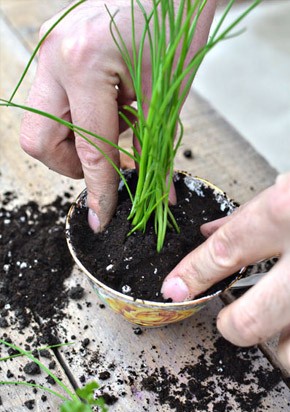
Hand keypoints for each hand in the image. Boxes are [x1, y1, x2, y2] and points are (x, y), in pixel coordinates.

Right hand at [20, 0, 215, 230]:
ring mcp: (51, 49)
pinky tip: (111, 110)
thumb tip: (154, 194)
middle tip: (106, 168)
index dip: (98, 190)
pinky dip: (80, 118)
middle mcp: (55, 56)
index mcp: (84, 64)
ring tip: (117, 132)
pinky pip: (55, 100)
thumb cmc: (178, 23)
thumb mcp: (167, 95)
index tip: (102, 216)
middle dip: (72, 165)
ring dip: (77, 141)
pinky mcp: (56, 48)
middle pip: (41, 141)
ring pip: (43, 122)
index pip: (88, 149)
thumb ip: (154, 149)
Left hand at [161, 173, 289, 371]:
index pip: (225, 251)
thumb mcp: (287, 189)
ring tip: (284, 316)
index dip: (192, 274)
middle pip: (252, 321)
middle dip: (232, 326)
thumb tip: (208, 234)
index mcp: (289, 211)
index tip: (177, 288)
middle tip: (233, 317)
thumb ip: (247, 214)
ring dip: (281, 340)